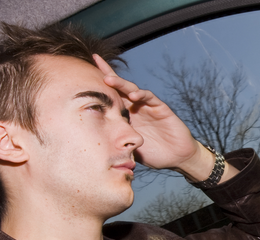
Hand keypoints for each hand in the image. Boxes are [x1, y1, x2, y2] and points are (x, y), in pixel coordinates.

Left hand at [93, 55, 208, 173]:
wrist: (176, 158)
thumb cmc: (153, 154)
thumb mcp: (129, 148)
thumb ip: (115, 143)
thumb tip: (92, 146)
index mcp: (126, 115)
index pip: (111, 97)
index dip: (99, 85)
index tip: (83, 72)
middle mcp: (135, 107)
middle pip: (119, 87)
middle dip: (108, 74)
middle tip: (95, 62)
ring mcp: (148, 106)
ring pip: (132, 89)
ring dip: (121, 84)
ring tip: (108, 80)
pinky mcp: (161, 108)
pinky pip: (150, 98)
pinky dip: (142, 95)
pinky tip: (133, 95)